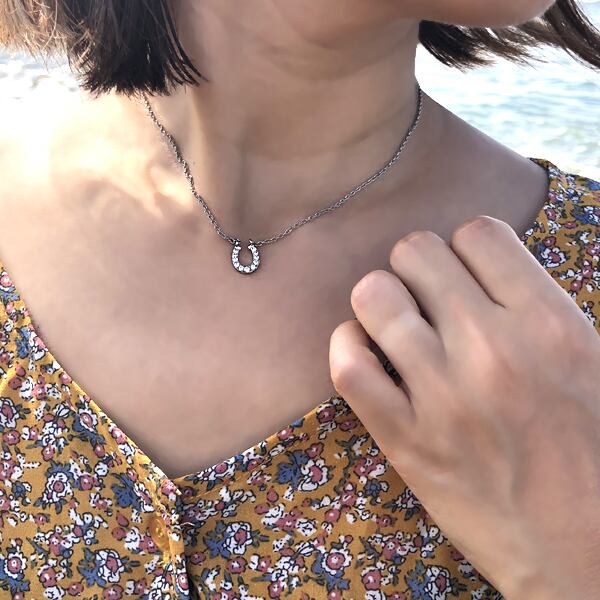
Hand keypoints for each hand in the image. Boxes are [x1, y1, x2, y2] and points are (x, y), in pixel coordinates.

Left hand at [329, 216, 599, 599]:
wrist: (579, 545)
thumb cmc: (588, 448)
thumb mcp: (586, 359)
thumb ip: (532, 302)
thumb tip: (476, 262)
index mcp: (548, 323)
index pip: (477, 233)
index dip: (463, 247)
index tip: (463, 274)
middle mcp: (492, 349)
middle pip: (415, 251)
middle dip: (416, 267)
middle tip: (426, 298)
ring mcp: (442, 395)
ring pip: (374, 295)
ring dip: (379, 301)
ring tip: (395, 324)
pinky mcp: (404, 438)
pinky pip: (348, 362)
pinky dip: (348, 345)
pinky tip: (367, 353)